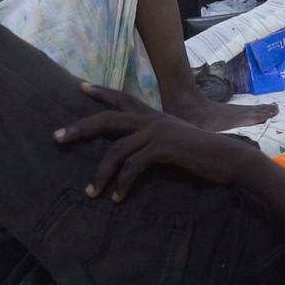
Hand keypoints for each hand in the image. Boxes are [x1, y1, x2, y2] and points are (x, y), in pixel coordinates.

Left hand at [54, 83, 264, 202]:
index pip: (122, 97)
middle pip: (107, 118)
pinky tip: (117, 198)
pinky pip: (133, 167)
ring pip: (116, 149)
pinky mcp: (163, 149)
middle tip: (57, 137)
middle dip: (80, 128)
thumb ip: (156, 138)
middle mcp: (152, 119)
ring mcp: (157, 132)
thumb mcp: (175, 139)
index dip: (100, 92)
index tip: (79, 86)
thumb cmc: (202, 154)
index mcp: (154, 115)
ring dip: (100, 173)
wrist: (228, 158)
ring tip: (90, 192)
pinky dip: (122, 184)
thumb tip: (137, 149)